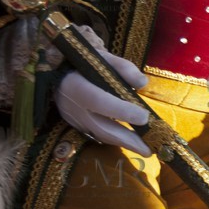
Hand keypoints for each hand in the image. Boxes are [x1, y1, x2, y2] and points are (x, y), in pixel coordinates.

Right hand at [55, 29, 150, 153]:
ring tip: (145, 150)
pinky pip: (96, 135)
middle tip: (149, 149)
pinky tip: (131, 143)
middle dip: (126, 139)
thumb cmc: (85, 63)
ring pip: (99, 135)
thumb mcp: (103, 58)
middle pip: (100, 126)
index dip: (121, 111)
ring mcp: (72, 118)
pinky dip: (115, 140)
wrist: (59, 72)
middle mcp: (72, 105)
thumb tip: (142, 83)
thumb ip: (123, 67)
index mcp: (75, 84)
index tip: (144, 117)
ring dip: (123, 144)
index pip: (98, 100)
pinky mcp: (75, 126)